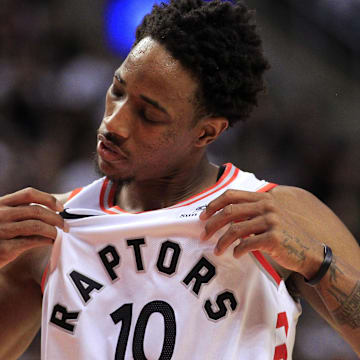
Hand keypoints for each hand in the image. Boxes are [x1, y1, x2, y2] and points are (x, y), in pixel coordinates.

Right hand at [0, 188, 63, 268]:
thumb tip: (53, 212)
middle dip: (56, 218)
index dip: (48, 199)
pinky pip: (32, 241)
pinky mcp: (3, 249)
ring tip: (59, 234)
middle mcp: (0, 214)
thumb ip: (20, 212)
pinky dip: (46, 240)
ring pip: (37, 225)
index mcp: (1, 203)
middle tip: (65, 225)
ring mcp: (1, 231)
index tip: (60, 208)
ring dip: (53, 230)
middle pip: (36, 210)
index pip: (29, 193)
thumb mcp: (3, 218)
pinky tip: (51, 242)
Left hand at [199, 189, 322, 277]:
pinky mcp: (274, 238)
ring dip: (221, 242)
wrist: (309, 251)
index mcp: (263, 198)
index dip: (214, 204)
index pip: (231, 195)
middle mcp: (267, 206)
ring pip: (235, 230)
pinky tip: (236, 255)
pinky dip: (237, 251)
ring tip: (216, 251)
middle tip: (203, 235)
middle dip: (212, 224)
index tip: (203, 216)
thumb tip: (221, 215)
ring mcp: (271, 221)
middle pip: (229, 211)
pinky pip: (247, 244)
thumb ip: (250, 211)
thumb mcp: (269, 216)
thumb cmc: (284, 235)